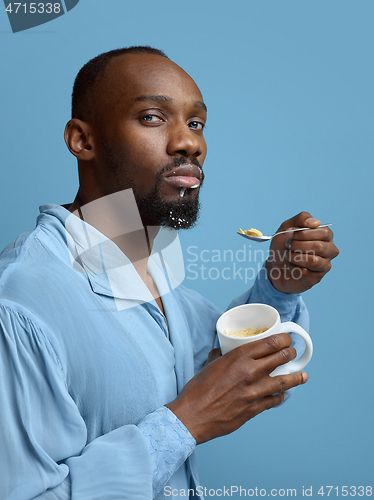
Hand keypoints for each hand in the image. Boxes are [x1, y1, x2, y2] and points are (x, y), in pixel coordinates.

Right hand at [166, 334, 307, 443]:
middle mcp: (250, 372)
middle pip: (281, 358)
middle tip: (292, 352)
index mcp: (239, 357)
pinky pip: (274, 400)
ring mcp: (255, 392)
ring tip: (303, 376)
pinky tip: (282, 394)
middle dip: (290, 353)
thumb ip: (220, 356)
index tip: (286, 339)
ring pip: (285, 381)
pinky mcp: (255, 409)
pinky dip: (281, 396)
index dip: (283, 339)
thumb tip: (222, 351)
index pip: (271, 343)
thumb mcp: (209, 365)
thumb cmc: (197, 389)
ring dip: (296, 377)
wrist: (193, 416)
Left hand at [265, 212, 338, 293]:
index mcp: (325, 235)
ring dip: (295, 257)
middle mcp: (329, 250)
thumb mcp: (287, 227)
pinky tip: (290, 267)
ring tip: (288, 256)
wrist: (274, 264)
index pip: (324, 233)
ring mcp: (324, 265)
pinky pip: (307, 274)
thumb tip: (315, 222)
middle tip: (287, 245)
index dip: (304, 233)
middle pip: (319, 247)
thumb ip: (301, 219)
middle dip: (298, 245)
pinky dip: (293, 269)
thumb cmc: (283, 245)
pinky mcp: (316, 279)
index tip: (289, 234)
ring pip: (314, 262)